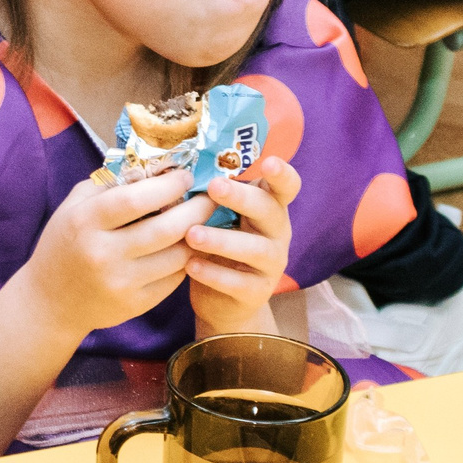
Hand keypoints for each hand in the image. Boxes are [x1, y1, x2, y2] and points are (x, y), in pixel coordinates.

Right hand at [17, 168, 205, 341]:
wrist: (51, 301)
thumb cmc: (64, 245)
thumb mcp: (74, 207)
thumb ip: (108, 186)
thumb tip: (153, 168)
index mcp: (85, 223)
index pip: (135, 199)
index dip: (167, 186)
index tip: (186, 177)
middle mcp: (103, 254)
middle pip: (165, 229)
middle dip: (196, 209)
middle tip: (210, 197)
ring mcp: (121, 283)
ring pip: (177, 256)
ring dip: (197, 236)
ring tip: (203, 221)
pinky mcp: (135, 305)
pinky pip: (174, 279)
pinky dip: (186, 260)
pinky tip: (187, 247)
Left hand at [186, 154, 299, 336]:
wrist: (220, 300)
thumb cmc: (216, 244)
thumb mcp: (217, 217)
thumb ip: (209, 196)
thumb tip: (176, 170)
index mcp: (269, 207)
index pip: (286, 187)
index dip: (282, 174)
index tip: (269, 162)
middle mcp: (277, 232)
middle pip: (269, 210)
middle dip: (241, 197)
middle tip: (214, 187)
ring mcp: (272, 264)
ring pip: (255, 249)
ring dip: (222, 239)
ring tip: (191, 234)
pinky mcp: (258, 292)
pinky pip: (239, 283)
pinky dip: (213, 273)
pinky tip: (190, 265)